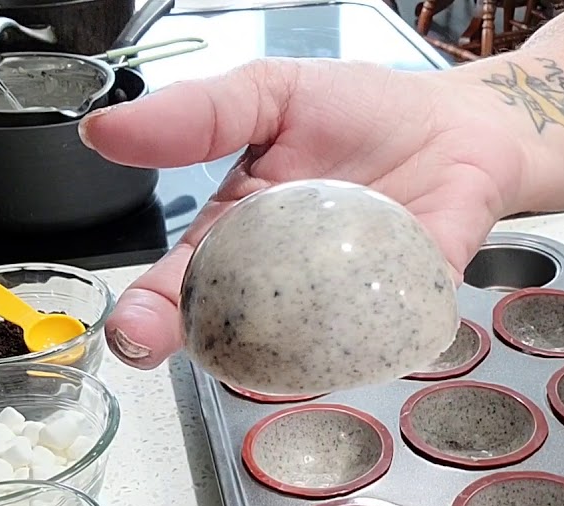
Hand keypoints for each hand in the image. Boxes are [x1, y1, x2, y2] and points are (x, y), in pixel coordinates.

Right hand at [78, 59, 529, 368]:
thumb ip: (198, 114)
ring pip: (301, 348)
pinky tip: (360, 337)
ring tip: (262, 348)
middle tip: (156, 346)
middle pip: (229, 329)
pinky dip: (373, 337)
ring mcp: (343, 302)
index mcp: (240, 234)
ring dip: (281, 354)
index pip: (182, 282)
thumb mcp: (271, 92)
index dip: (149, 310)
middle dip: (191, 342)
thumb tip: (105, 131)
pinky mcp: (407, 304)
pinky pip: (384, 334)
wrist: (457, 122)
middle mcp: (284, 282)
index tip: (129, 328)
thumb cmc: (361, 111)